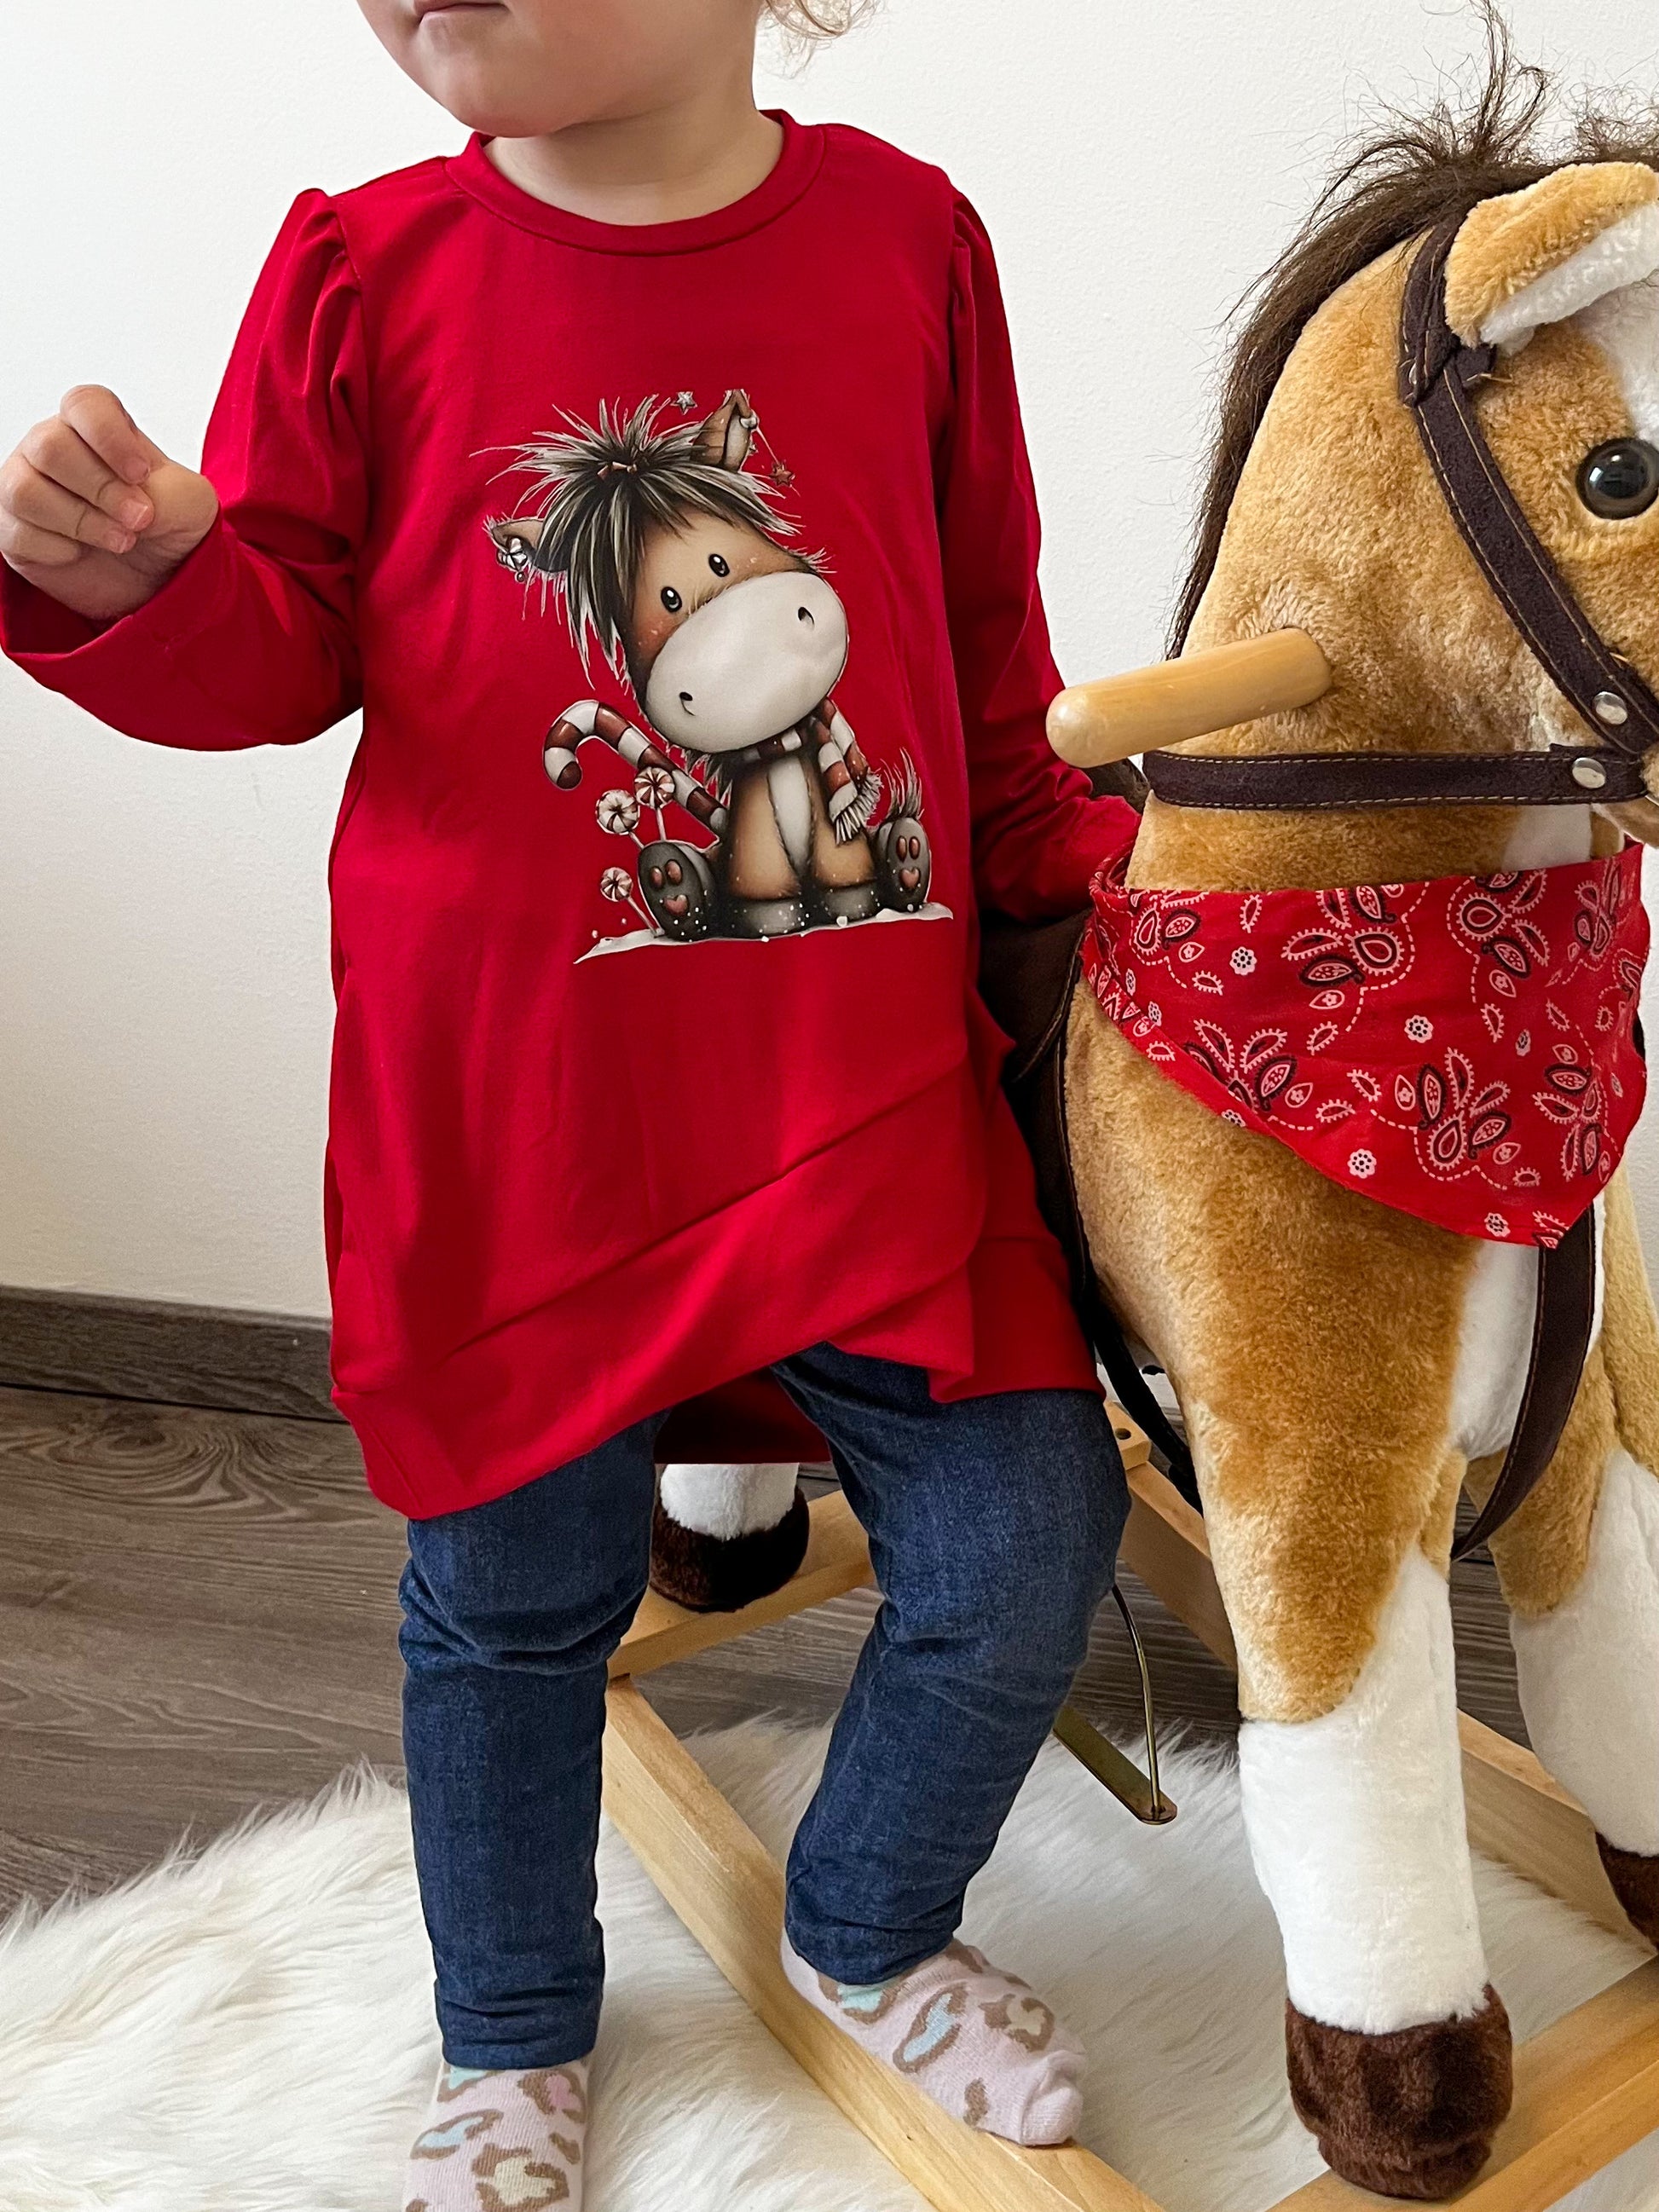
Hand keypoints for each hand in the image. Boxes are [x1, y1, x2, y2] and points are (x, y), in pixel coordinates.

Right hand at [0, 386, 218, 621]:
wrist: (153, 578)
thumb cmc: (168, 527)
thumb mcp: (191, 506)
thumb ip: (171, 494)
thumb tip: (135, 506)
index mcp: (97, 427)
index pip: (84, 404)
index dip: (109, 437)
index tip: (140, 474)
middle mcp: (52, 446)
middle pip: (49, 446)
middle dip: (101, 489)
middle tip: (139, 519)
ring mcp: (26, 483)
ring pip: (25, 489)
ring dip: (80, 522)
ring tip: (121, 541)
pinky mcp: (13, 527)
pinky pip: (16, 531)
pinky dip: (58, 550)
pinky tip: (83, 553)